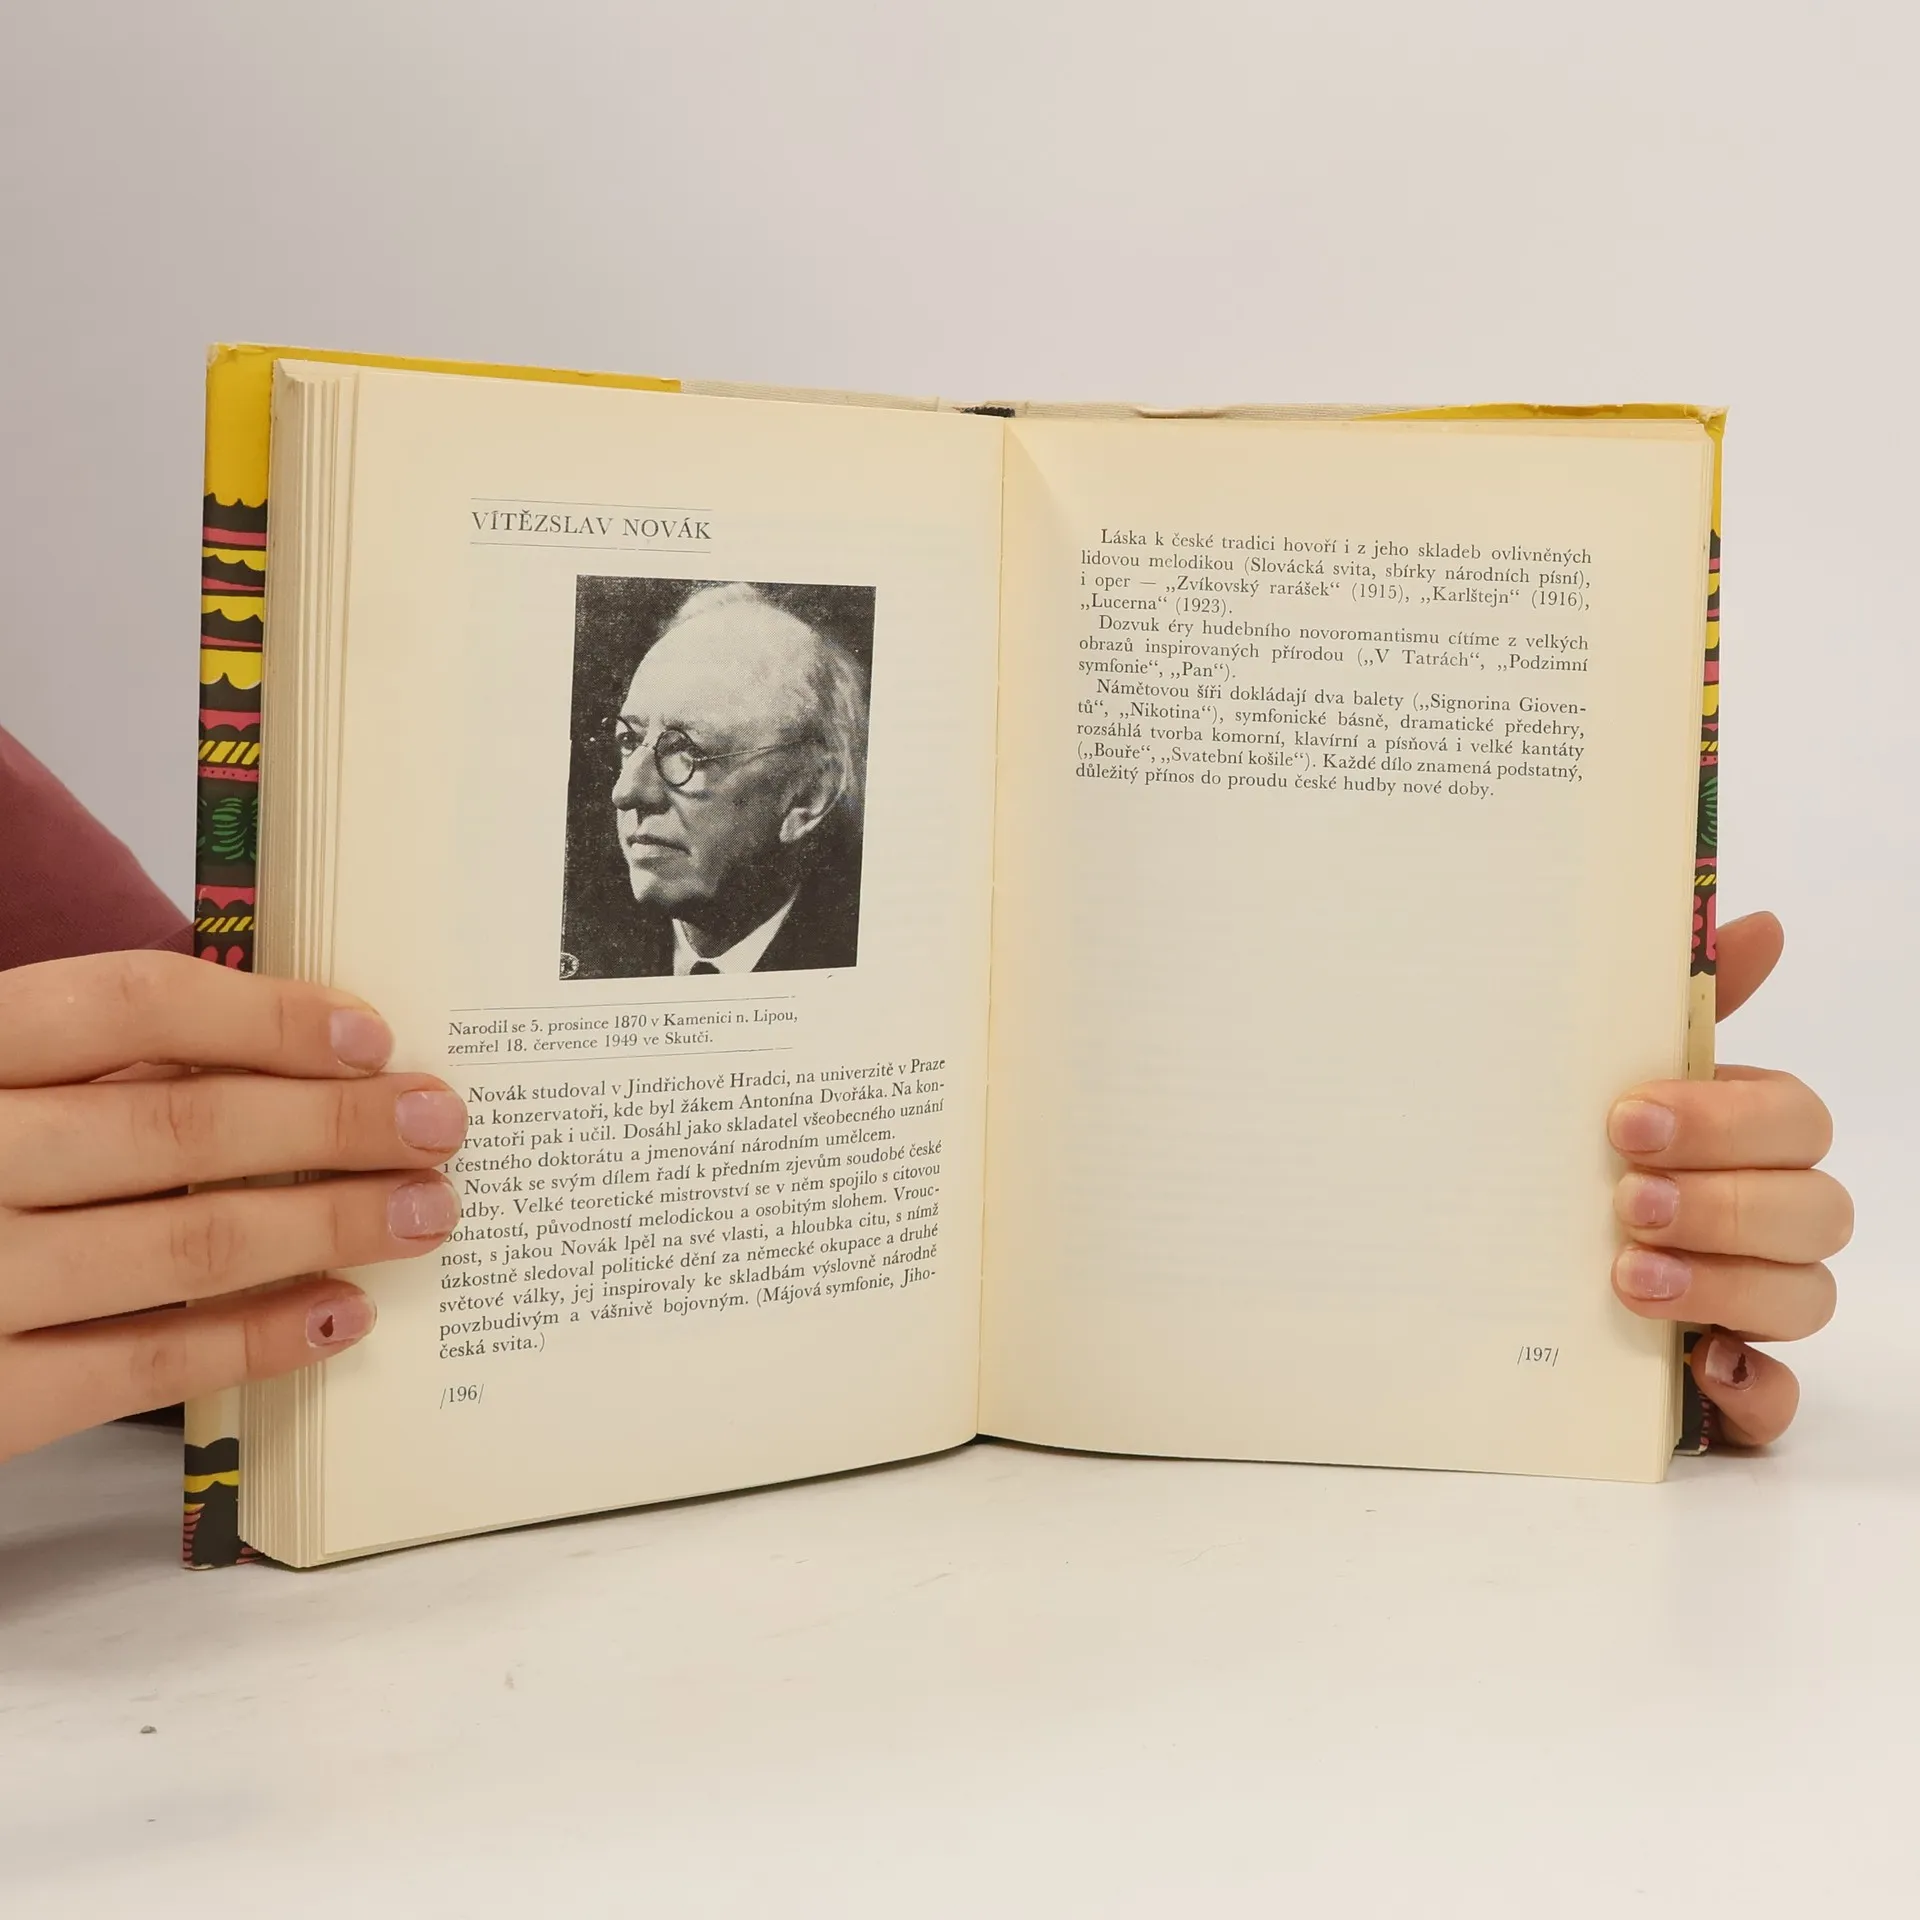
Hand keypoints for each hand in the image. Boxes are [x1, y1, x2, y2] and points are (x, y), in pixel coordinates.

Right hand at [0, 951, 466, 1460]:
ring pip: (182, 1240)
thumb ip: (82, 1069)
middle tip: (443, 1124)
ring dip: (327, 1224)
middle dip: (334, 1124)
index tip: (374, 1034)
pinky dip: (258, 1336)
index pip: (126, 1002)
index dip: (265, 1015)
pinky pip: (144, 1362)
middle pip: (180, 1125)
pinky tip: (344, 1313)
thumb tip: (276, 1049)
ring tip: (426, 1213)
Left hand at [1607, 912, 1848, 1444]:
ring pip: (1807, 1299)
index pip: (1795, 1120)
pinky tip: (1700, 1366)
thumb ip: (1679, 1004)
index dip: (1725, 1121)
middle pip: (1816, 1211)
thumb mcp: (1599, 1073)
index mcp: (1741, 1138)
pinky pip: (1780, 1403)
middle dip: (1723, 1205)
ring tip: (1626, 1275)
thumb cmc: (1565, 1153)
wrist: (1471, 1258)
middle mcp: (1764, 1220)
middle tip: (1625, 1202)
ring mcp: (1753, 1304)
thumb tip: (1765, 923)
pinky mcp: (1728, 1382)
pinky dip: (1754, 1389)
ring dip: (1726, 1284)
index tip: (1625, 1121)